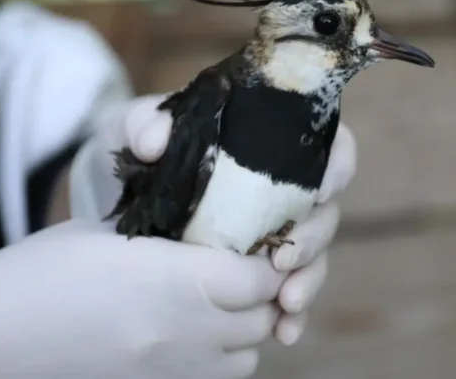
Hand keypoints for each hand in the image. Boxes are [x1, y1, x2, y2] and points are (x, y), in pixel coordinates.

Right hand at [0, 219, 288, 378]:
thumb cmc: (32, 277)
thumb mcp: (100, 234)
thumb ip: (164, 233)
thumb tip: (206, 229)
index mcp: (169, 279)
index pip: (259, 277)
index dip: (267, 259)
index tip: (258, 244)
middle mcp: (180, 332)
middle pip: (260, 318)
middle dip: (263, 292)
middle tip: (244, 268)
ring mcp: (169, 371)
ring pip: (247, 356)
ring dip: (246, 328)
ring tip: (221, 303)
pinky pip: (214, 377)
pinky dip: (221, 356)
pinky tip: (195, 334)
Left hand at [68, 93, 357, 344]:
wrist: (119, 197)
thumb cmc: (140, 153)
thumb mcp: (133, 129)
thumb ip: (143, 123)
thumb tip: (154, 141)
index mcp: (269, 143)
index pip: (326, 146)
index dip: (336, 166)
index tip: (321, 190)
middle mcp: (283, 188)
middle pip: (323, 209)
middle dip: (313, 239)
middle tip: (284, 262)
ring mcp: (275, 232)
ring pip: (313, 255)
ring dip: (307, 282)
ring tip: (286, 305)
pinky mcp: (259, 271)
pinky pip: (289, 291)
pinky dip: (292, 314)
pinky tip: (284, 332)